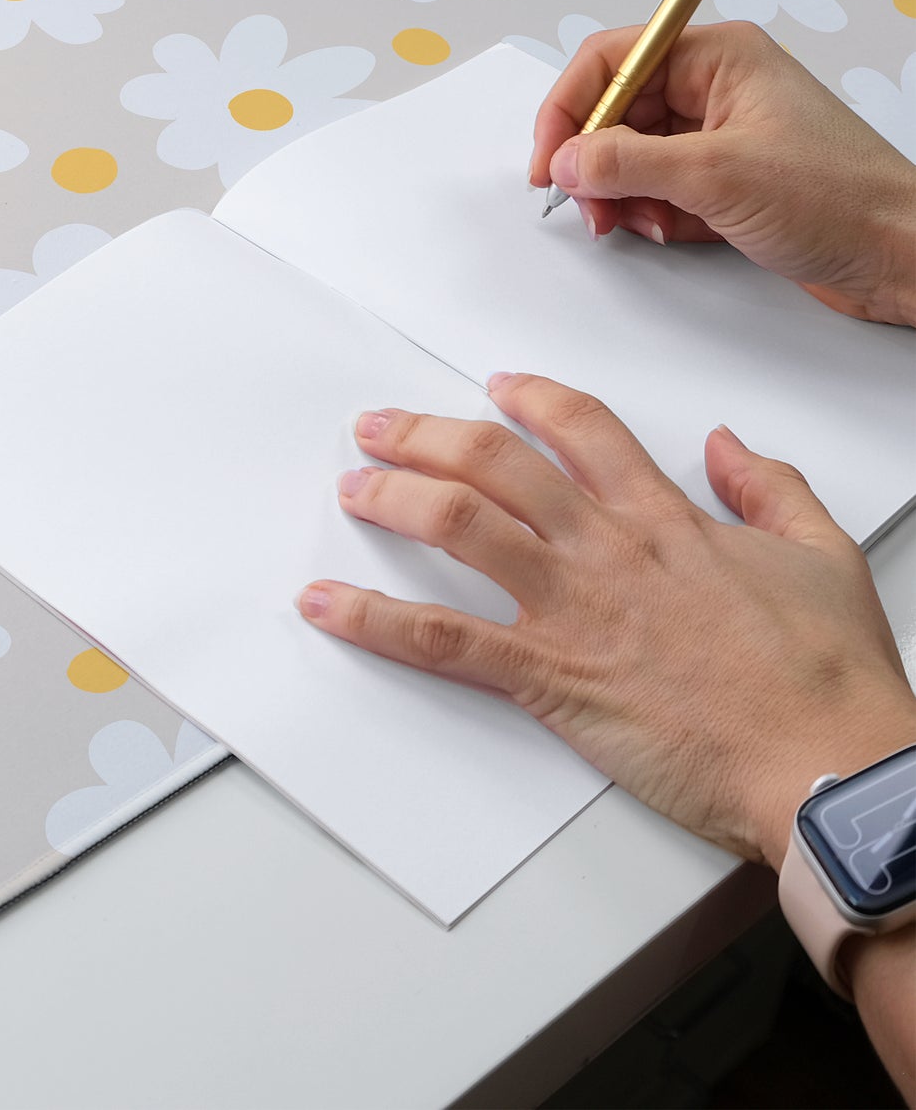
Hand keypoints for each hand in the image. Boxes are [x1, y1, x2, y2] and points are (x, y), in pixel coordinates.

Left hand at [296, 373, 915, 869]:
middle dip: (426, 433)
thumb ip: (770, 486)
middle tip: (380, 426)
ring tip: (353, 485)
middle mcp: (604, 547)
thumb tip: (729, 444)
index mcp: (665, 517)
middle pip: (494, 462)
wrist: (825, 766)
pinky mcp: (545, 675)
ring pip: (457, 523)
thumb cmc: (828, 676)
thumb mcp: (823, 554)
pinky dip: (375, 618)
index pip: (582, 428)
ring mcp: (569, 607)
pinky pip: (440, 639)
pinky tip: (327, 603)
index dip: (533, 399)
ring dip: (393, 495)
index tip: (500, 388)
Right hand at [529, 22, 915, 325]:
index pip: (612, 61)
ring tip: (632, 223)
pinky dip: (648, 214)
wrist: (896, 255)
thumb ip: (627, 163)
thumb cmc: (840, 198)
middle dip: (593, 163)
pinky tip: (666, 231)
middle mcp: (715, 89)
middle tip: (588, 205)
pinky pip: (656, 189)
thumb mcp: (716, 176)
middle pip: (614, 111)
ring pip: (629, 156)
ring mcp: (717, 136)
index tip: (550, 160)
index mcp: (719, 58)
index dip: (569, 108)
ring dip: (619, 194)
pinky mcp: (721, 181)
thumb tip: (567, 159)